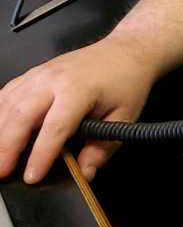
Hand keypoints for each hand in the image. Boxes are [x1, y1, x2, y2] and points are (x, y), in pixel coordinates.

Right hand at [0, 34, 156, 183]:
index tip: (32, 176)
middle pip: (22, 115)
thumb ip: (103, 147)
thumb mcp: (125, 116)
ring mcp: (41, 73)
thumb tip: (85, 173)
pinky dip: (0, 114)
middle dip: (7, 148)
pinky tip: (0, 131)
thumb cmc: (126, 80)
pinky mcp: (34, 73)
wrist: (127, 50)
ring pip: (8, 104)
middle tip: (2, 173)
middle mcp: (55, 79)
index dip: (41, 154)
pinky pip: (7, 94)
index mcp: (79, 89)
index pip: (55, 127)